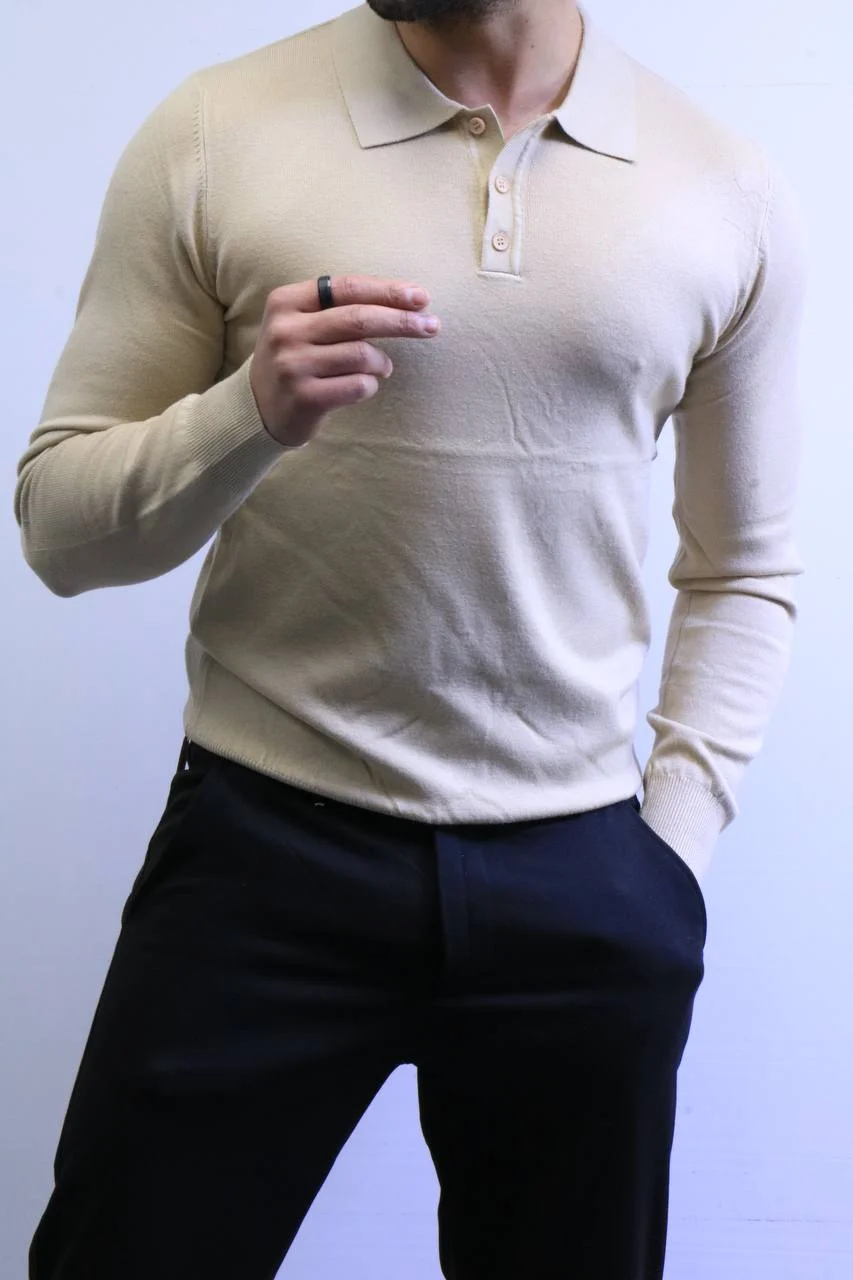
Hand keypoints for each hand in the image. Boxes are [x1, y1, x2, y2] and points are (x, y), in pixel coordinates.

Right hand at [248, 274, 440, 446]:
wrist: (258, 406)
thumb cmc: (296, 357)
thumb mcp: (303, 322)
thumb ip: (341, 308)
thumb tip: (408, 301)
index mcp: (286, 301)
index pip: (348, 288)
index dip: (388, 291)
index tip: (421, 297)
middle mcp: (286, 330)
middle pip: (359, 319)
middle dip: (402, 322)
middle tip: (432, 326)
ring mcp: (293, 365)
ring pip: (362, 355)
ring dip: (382, 363)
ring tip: (382, 367)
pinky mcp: (304, 398)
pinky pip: (358, 386)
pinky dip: (370, 386)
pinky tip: (363, 386)